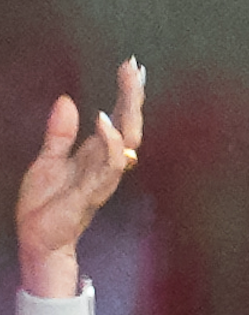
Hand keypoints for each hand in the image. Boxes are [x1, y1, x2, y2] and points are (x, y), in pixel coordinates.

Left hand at [16, 57, 144, 297]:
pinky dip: (112, 142)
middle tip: (135, 68)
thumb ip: (60, 132)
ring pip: (128, 140)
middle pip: (129, 124)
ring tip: (130, 83)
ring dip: (129, 111)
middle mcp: (106, 164)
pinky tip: (105, 120)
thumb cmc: (45, 205)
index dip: (126, 94)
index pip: (118, 119)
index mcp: (96, 154)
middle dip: (133, 95)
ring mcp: (103, 177)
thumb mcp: (48, 159)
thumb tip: (68, 100)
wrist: (38, 238)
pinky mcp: (93, 190)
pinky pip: (111, 165)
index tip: (131, 66)